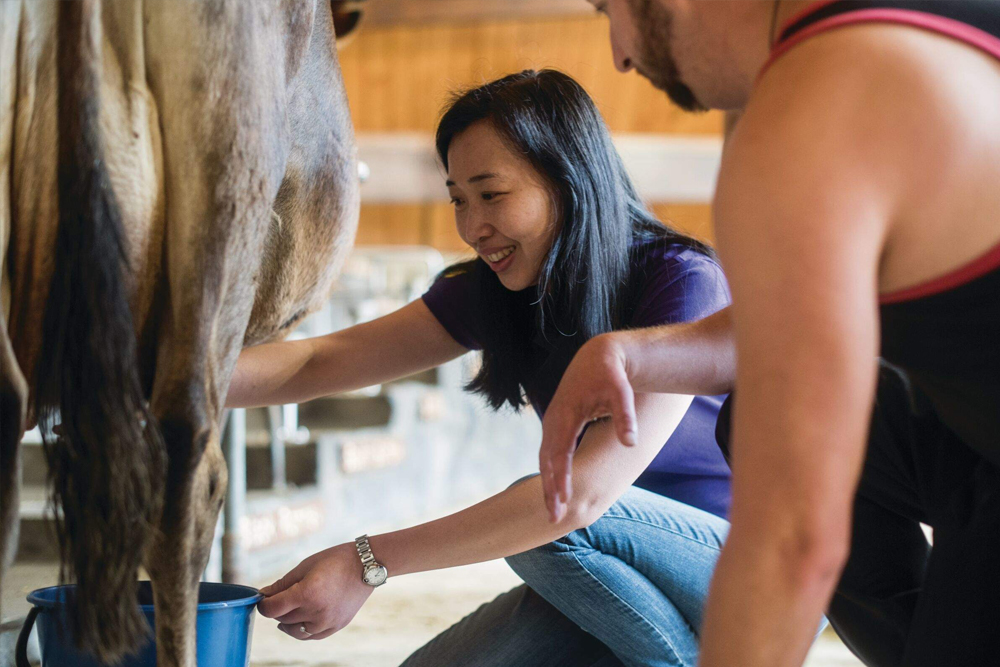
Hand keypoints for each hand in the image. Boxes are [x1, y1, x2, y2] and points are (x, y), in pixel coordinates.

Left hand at [256, 543, 373, 639]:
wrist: (366, 565)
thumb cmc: (335, 560)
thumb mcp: (305, 566)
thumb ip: (283, 583)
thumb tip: (264, 595)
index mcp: (307, 593)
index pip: (273, 609)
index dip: (264, 604)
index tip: (263, 599)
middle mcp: (317, 612)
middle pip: (283, 619)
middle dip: (277, 609)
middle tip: (279, 597)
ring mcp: (328, 622)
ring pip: (295, 631)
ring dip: (288, 621)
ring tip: (290, 609)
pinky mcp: (336, 626)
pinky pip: (311, 635)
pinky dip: (302, 629)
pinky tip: (302, 618)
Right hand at [539, 333, 637, 522]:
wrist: (597, 356)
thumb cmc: (611, 374)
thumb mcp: (621, 391)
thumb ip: (625, 417)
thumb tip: (631, 444)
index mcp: (566, 414)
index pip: (561, 453)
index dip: (561, 478)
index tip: (563, 500)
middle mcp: (554, 420)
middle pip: (547, 461)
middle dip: (549, 490)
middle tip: (554, 519)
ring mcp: (553, 422)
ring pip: (546, 459)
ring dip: (548, 484)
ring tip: (554, 510)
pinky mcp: (557, 424)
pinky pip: (550, 453)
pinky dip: (551, 472)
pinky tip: (556, 488)